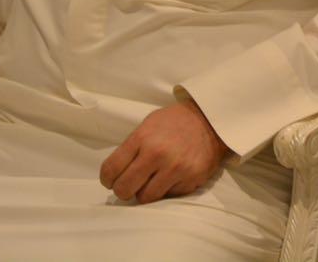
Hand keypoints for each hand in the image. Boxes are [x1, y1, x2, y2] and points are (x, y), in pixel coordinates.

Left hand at [99, 99, 230, 203]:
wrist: (211, 120)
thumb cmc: (174, 122)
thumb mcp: (148, 125)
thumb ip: (132, 147)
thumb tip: (116, 173)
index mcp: (142, 138)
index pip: (111, 169)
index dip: (107, 179)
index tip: (111, 180)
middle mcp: (157, 154)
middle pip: (124, 189)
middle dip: (123, 190)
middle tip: (129, 185)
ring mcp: (175, 168)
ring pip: (145, 198)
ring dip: (144, 192)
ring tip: (151, 182)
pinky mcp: (190, 179)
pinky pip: (168, 196)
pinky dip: (166, 190)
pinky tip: (171, 177)